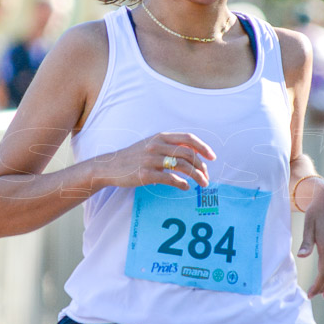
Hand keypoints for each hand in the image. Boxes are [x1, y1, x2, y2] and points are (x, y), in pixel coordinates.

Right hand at [95, 132, 214, 190]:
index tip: (213, 157)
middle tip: (207, 176)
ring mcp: (151, 160)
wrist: (110, 166)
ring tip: (202, 184)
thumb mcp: (151, 145)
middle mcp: (157, 146)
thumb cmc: (134, 157)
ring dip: (196, 176)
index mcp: (160, 137)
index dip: (203, 147)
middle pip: (188, 154)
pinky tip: (186, 187)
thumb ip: (169, 146)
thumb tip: (192, 152)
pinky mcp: (146, 174)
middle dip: (201, 166)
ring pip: (182, 166)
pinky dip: (182, 184)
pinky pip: (171, 179)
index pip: (188, 139)